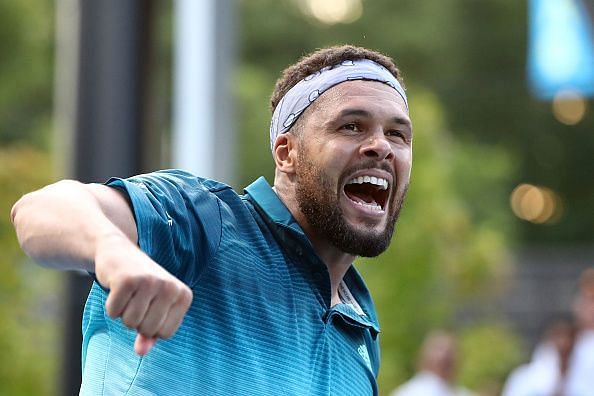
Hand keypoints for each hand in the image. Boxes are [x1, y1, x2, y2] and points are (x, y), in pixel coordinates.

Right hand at [94, 233, 192, 355]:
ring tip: (129, 293)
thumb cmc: (141, 285)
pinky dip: (111, 305)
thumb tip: (141, 352)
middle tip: (137, 297)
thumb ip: (150, 334)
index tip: (150, 305)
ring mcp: (150, 282)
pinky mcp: (127, 280)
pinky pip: (114, 313)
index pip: (165, 334)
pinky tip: (117, 287)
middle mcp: (170, 287)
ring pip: (130, 323)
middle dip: (136, 320)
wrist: (119, 252)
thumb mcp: (153, 308)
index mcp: (183, 295)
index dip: (152, 326)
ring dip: (123, 313)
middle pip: (148, 329)